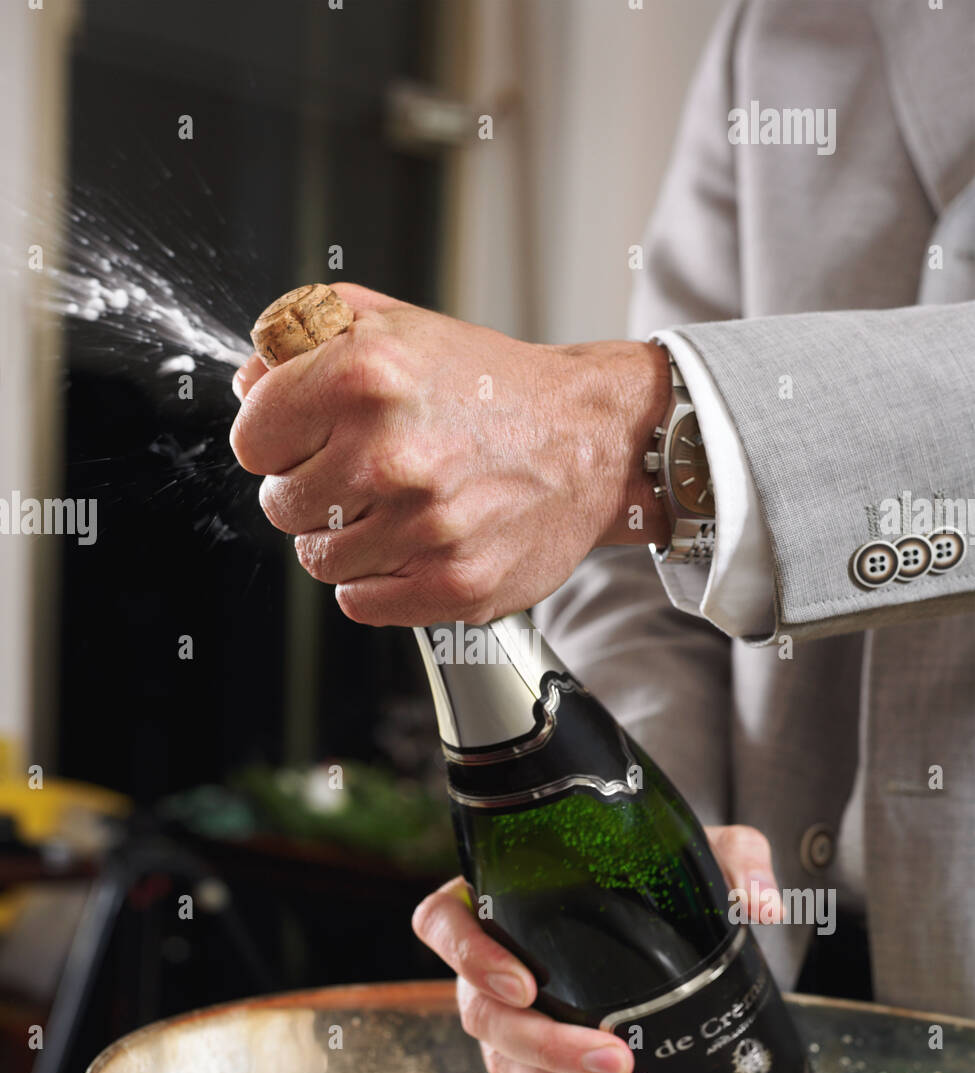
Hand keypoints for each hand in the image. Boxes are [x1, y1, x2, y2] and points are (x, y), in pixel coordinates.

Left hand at [230, 283, 670, 626]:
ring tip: (395, 507)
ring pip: (318, 560)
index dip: (276, 439)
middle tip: (362, 473)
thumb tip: (247, 384)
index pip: (251, 440)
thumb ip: (306, 336)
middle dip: (310, 489)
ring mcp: (423, 526)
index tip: (309, 437)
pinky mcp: (452, 583)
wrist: (590, 439)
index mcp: (365, 375)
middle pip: (280, 504)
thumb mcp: (397, 325)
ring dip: (345, 539)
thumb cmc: (490, 387)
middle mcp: (391, 452)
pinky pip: (358, 602)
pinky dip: (376, 581)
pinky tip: (411, 545)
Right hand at [412, 826, 780, 1072]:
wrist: (677, 909)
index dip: (468, 956)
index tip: (526, 981)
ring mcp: (513, 1017)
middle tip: (616, 1060)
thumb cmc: (665, 866)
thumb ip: (735, 860)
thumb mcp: (702, 849)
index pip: (443, 922)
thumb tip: (762, 906)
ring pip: (507, 1066)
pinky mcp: (544, 1062)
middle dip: (545, 1047)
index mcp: (501, 895)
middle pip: (482, 1014)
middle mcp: (494, 959)